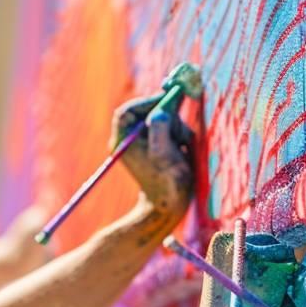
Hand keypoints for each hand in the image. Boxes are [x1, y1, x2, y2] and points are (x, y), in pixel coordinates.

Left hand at [111, 94, 193, 224]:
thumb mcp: (163, 154)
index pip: (127, 111)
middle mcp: (130, 140)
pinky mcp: (156, 146)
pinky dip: (179, 135)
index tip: (167, 102)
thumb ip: (160, 128)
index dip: (147, 102)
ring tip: (182, 148)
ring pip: (162, 120)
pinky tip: (183, 150)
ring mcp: (143, 143)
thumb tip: (160, 111)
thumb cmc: (167, 182)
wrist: (170, 204)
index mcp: (123, 141)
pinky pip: (169, 130)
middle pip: (146, 112)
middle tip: (179, 133)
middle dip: (167, 118)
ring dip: (176, 129)